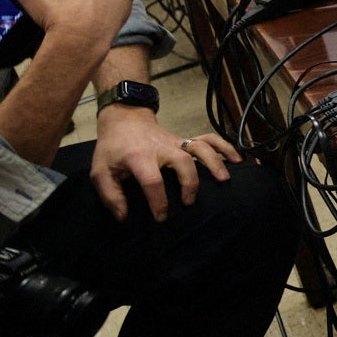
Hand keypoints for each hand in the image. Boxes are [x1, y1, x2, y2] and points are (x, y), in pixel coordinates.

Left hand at [89, 108, 238, 222]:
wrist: (124, 119)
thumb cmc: (112, 149)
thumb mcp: (100, 172)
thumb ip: (110, 195)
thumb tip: (124, 216)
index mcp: (139, 157)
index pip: (152, 181)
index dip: (159, 202)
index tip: (162, 217)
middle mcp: (161, 148)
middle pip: (182, 163)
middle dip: (189, 184)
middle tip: (189, 203)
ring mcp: (176, 142)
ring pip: (200, 148)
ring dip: (214, 163)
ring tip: (224, 180)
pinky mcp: (185, 140)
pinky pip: (208, 139)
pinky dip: (224, 147)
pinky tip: (237, 159)